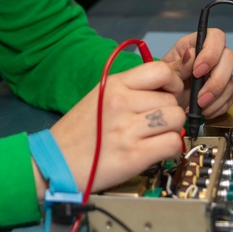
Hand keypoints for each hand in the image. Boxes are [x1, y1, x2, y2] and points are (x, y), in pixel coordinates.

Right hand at [42, 62, 185, 197]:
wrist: (56, 161)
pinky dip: (172, 149)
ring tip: (158, 137)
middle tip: (157, 124)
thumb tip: (165, 91)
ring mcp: (128, 128)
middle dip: (170, 112)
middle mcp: (122, 102)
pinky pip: (173, 144)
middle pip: (172, 100)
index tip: (170, 94)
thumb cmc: (78, 132)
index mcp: (114, 84)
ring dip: (173, 130)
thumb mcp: (100, 96)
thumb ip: (130, 90)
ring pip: (176, 120)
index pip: (161, 70)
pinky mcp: (134, 154)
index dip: (173, 83)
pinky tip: (158, 151)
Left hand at [161, 28, 232, 118]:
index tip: (198, 72)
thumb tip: (191, 53)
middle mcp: (211, 56)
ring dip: (216, 98)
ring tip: (198, 107)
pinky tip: (204, 111)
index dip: (211, 53)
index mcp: (195, 44)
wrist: (166, 103)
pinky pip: (229, 97)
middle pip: (229, 58)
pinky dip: (218, 107)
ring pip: (231, 81)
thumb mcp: (166, 74)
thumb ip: (179, 64)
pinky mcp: (224, 89)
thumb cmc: (164, 84)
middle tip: (200, 96)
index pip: (215, 37)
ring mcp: (220, 73)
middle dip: (216, 80)